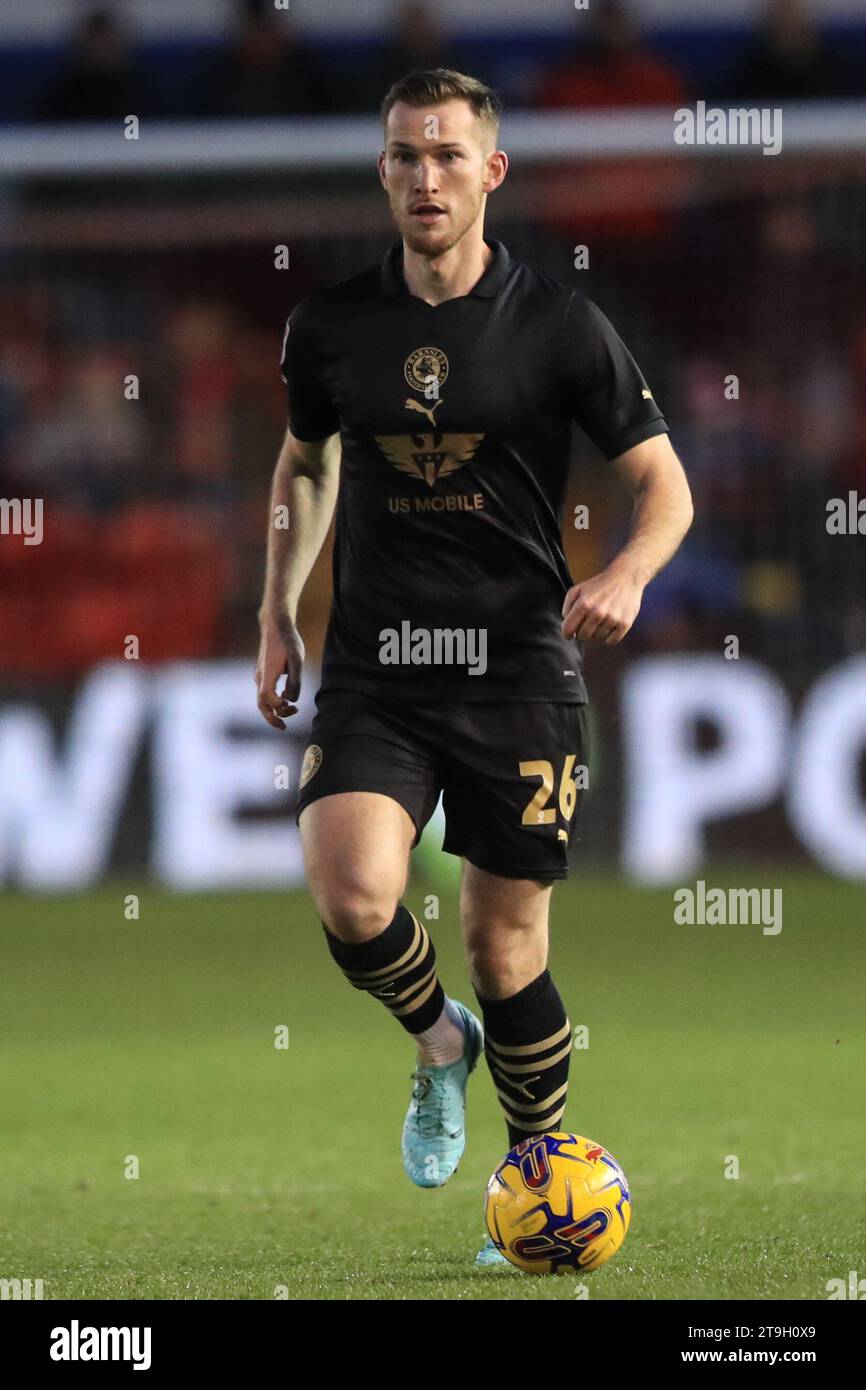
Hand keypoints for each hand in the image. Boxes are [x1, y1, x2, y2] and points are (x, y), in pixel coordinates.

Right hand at [255, 610, 304, 728]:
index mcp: (267, 675)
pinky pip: (265, 692)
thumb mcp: (297, 660)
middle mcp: (260, 677)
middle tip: (284, 727)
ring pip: (262, 700)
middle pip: (261, 705)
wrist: (276, 624)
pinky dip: (273, 701)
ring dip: (274, 710)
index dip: (278, 707)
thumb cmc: (288, 640)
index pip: (267, 699)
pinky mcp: (263, 672)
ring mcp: (260, 675)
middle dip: (272, 718)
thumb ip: (295, 681)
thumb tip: (291, 700)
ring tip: (290, 712)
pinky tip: (285, 699)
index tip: (292, 707)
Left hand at [560, 565, 643, 643]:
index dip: (567, 634)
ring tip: (600, 622)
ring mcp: (612, 619)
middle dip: (582, 632)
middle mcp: (597, 612)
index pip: (568, 630)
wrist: (626, 577)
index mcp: (584, 604)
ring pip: (597, 639)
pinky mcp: (625, 623)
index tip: (570, 634)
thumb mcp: (578, 589)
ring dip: (596, 633)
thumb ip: (567, 606)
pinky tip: (609, 627)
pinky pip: (611, 641)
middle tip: (587, 624)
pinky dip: (609, 637)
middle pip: (582, 636)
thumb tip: (567, 622)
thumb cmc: (599, 584)